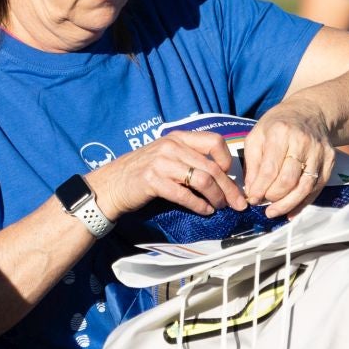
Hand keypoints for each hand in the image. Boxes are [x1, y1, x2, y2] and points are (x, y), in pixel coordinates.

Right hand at [87, 131, 246, 219]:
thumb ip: (189, 158)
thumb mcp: (166, 156)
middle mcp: (171, 146)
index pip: (214, 141)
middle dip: (229, 188)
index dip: (228, 160)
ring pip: (202, 180)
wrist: (111, 184)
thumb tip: (220, 175)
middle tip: (238, 203)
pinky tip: (204, 211)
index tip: (231, 176)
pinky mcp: (153, 181)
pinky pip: (185, 194)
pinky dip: (199, 205)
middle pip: (212, 167)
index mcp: (177, 137)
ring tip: (220, 207)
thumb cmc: (141, 172)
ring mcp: (161, 162)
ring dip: (216, 197)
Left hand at [245, 100, 337, 218]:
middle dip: (273, 197)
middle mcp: (302, 142)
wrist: (309, 112)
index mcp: (280, 133)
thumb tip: (252, 191)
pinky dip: (303, 203)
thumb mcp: (257, 136)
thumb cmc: (277, 125)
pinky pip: (317, 188)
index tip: (252, 199)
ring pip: (305, 187)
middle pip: (288, 180)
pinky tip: (291, 212)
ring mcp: (319, 152)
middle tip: (263, 204)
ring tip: (274, 212)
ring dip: (288, 205)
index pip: (270, 168)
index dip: (260, 188)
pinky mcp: (330, 161)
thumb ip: (253, 163)